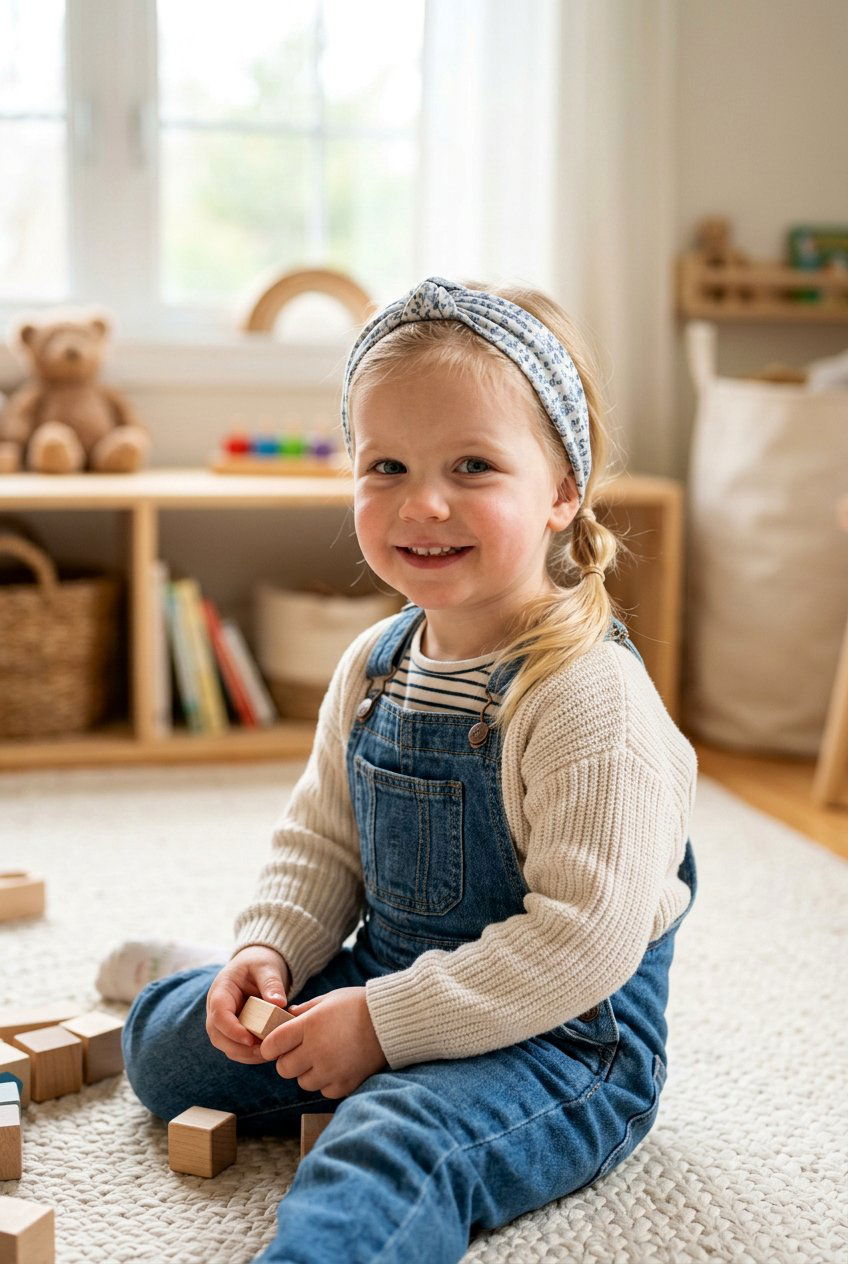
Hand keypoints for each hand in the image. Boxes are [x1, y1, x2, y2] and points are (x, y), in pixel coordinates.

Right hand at [206, 945, 292, 1063]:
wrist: (256, 965)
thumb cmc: (259, 963)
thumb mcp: (266, 967)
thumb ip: (271, 983)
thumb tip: (279, 1003)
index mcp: (221, 991)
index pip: (219, 1014)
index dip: (232, 1030)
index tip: (250, 1039)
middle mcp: (217, 1009)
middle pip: (218, 1035)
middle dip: (239, 1047)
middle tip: (264, 1051)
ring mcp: (223, 1022)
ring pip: (226, 1046)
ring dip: (245, 1054)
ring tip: (269, 1053)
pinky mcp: (233, 1030)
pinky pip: (237, 1047)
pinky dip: (250, 1054)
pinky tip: (268, 1052)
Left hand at [259, 986, 387, 1099]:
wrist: (391, 1022)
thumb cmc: (358, 1005)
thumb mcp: (328, 999)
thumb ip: (304, 1010)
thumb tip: (285, 1017)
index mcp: (309, 1026)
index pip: (272, 1045)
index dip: (270, 1046)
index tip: (276, 1045)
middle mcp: (316, 1050)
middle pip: (284, 1069)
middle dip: (289, 1060)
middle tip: (302, 1051)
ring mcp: (331, 1070)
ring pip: (303, 1082)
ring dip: (308, 1073)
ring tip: (323, 1058)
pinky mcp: (345, 1084)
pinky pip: (324, 1091)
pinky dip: (327, 1083)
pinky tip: (337, 1067)